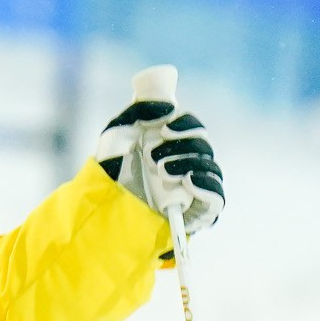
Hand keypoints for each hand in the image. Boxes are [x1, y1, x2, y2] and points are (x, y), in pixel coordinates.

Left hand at [93, 92, 224, 236]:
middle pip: (204, 147)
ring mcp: (194, 189)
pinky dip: (208, 187)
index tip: (166, 129)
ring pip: (212, 169)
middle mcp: (188, 163)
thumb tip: (168, 107)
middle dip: (182, 147)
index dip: (187, 124)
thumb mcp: (119, 130)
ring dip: (190, 165)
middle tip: (152, 157)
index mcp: (174, 143)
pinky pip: (216, 199)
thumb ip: (140, 109)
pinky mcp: (197, 213)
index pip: (194, 127)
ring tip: (161, 171)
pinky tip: (189, 182)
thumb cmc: (111, 167)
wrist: (103, 202)